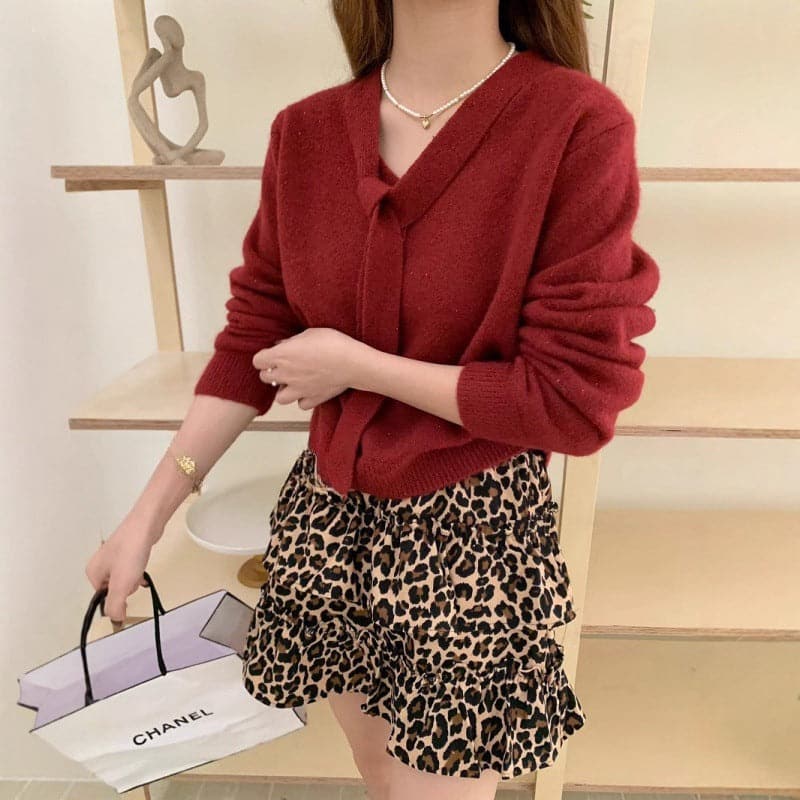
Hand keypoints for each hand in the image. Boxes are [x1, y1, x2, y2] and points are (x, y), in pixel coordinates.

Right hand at [84, 514, 158, 623]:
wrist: (146, 524)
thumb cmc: (131, 551)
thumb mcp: (121, 585)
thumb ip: (115, 606)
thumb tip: (116, 620)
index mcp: (93, 572)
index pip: (102, 598)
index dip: (117, 598)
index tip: (126, 590)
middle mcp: (100, 563)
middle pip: (115, 588)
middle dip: (127, 586)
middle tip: (133, 577)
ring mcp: (114, 555)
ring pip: (126, 578)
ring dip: (135, 578)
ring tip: (139, 567)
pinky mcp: (128, 550)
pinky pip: (133, 567)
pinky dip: (140, 569)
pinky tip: (144, 566)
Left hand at [253, 327, 369, 409]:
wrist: (352, 362)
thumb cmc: (333, 343)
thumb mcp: (309, 333)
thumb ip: (292, 341)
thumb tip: (282, 345)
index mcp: (281, 356)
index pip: (257, 361)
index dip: (264, 357)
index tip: (272, 354)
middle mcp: (286, 375)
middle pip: (265, 378)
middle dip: (272, 372)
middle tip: (283, 366)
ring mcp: (298, 390)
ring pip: (279, 397)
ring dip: (284, 390)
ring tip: (293, 382)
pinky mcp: (312, 399)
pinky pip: (300, 404)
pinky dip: (303, 399)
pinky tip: (309, 390)